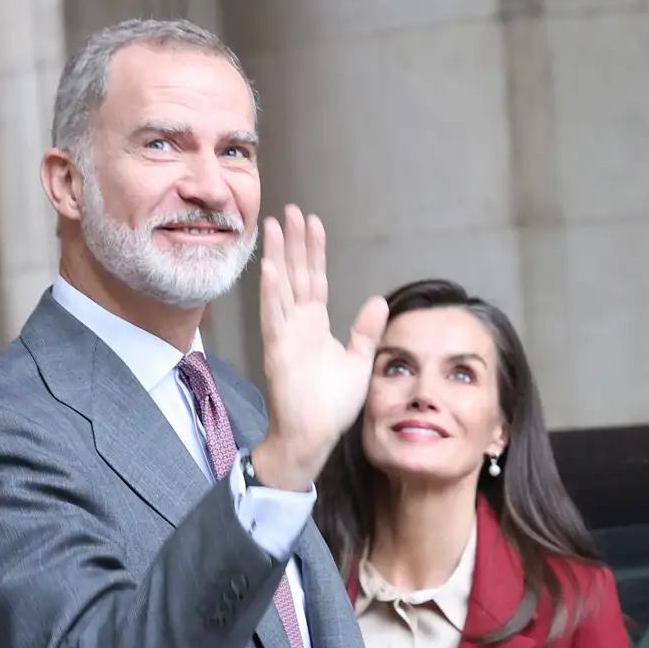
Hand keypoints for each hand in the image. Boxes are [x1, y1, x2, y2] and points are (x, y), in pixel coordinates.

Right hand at [251, 205, 387, 490]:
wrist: (313, 436)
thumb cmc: (331, 405)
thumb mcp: (358, 361)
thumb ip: (365, 331)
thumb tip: (378, 301)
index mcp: (315, 324)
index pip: (314, 279)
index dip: (314, 251)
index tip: (313, 223)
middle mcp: (297, 324)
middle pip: (295, 274)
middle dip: (292, 242)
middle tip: (290, 211)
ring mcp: (285, 335)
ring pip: (280, 287)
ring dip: (276, 256)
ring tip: (273, 226)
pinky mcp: (278, 351)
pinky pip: (273, 317)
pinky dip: (271, 293)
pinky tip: (270, 268)